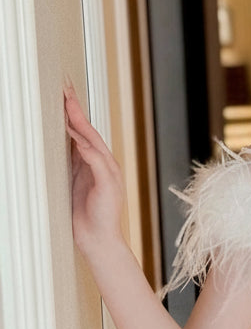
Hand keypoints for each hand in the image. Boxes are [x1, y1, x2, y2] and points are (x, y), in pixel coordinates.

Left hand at [64, 82, 124, 253]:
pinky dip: (87, 148)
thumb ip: (73, 162)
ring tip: (68, 105)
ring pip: (92, 141)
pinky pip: (97, 162)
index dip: (73, 113)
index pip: (83, 132)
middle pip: (88, 131)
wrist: (99, 240)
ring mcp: (108, 173)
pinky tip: (77, 138)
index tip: (64, 94)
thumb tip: (64, 142)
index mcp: (96, 162)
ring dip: (80, 123)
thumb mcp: (75, 183)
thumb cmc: (87, 215)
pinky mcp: (108, 184)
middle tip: (64, 89)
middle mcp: (104, 163)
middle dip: (76, 110)